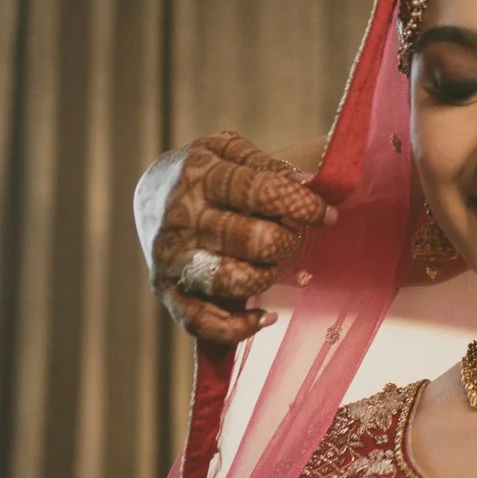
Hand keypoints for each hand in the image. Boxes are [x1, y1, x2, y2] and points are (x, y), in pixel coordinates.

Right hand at [142, 132, 335, 346]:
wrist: (149, 192)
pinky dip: (238, 327)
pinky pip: (202, 322)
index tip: (327, 215)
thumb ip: (266, 164)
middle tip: (287, 238)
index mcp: (201, 176)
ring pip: (230, 281)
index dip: (301, 205)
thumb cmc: (205, 171)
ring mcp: (172, 257)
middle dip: (286, 242)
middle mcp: (183, 218)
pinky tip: (263, 315)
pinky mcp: (166, 290)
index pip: (261, 192)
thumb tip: (308, 183)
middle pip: (252, 240)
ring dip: (265, 278)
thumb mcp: (228, 149)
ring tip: (269, 266)